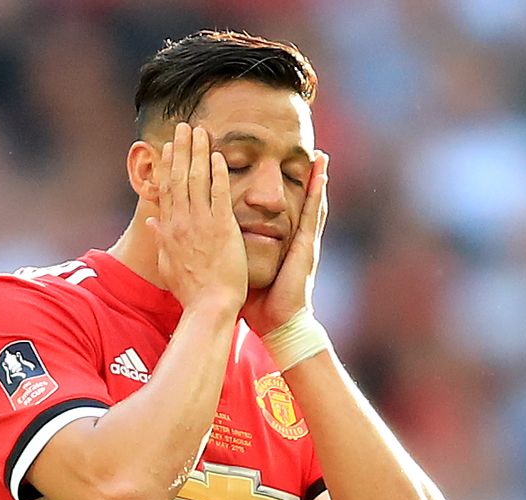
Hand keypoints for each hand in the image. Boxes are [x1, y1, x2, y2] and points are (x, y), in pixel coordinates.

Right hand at [146, 123, 248, 315]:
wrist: (209, 306)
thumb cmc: (191, 292)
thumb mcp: (168, 265)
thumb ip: (160, 240)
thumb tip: (150, 222)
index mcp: (169, 230)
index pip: (166, 190)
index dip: (167, 165)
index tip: (168, 147)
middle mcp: (182, 222)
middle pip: (179, 177)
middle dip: (181, 149)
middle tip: (184, 126)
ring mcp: (201, 223)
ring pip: (197, 179)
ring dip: (198, 152)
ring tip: (200, 131)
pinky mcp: (222, 228)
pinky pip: (219, 194)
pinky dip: (218, 173)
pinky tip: (218, 155)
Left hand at [242, 151, 328, 335]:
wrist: (277, 322)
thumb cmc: (257, 301)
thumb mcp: (238, 269)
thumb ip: (225, 253)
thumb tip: (203, 244)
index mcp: (274, 241)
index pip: (273, 207)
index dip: (274, 187)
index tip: (271, 166)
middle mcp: (290, 237)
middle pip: (293, 200)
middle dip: (300, 176)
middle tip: (307, 151)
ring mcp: (301, 240)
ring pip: (309, 203)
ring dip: (316, 179)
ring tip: (320, 156)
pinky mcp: (307, 246)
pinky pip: (313, 216)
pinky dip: (318, 196)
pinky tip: (322, 177)